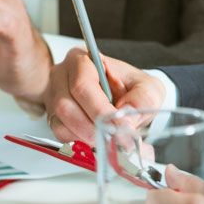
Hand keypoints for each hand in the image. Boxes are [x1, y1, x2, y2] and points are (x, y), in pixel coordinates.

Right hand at [43, 49, 165, 142]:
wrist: (126, 97)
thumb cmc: (132, 87)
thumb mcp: (148, 88)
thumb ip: (142, 100)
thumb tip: (126, 121)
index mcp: (83, 60)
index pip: (82, 84)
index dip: (99, 109)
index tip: (118, 126)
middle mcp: (63, 76)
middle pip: (66, 106)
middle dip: (92, 128)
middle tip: (114, 140)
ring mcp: (54, 97)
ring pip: (61, 123)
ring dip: (86, 138)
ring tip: (109, 142)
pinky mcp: (54, 117)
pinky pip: (60, 135)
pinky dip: (80, 143)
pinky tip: (98, 141)